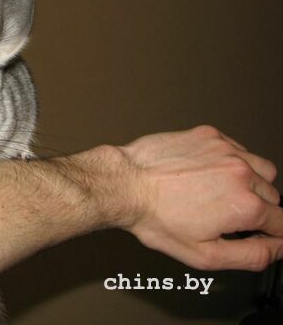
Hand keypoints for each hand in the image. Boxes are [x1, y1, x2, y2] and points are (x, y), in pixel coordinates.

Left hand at [122, 125, 281, 270]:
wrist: (125, 184)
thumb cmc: (155, 217)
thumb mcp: (205, 255)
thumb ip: (251, 256)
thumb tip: (277, 249)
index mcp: (245, 206)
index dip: (273, 235)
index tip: (262, 236)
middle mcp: (241, 173)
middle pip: (273, 197)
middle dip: (258, 210)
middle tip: (229, 217)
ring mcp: (226, 150)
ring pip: (261, 170)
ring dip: (251, 184)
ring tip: (221, 194)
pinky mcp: (209, 135)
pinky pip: (237, 148)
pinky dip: (231, 162)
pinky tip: (208, 173)